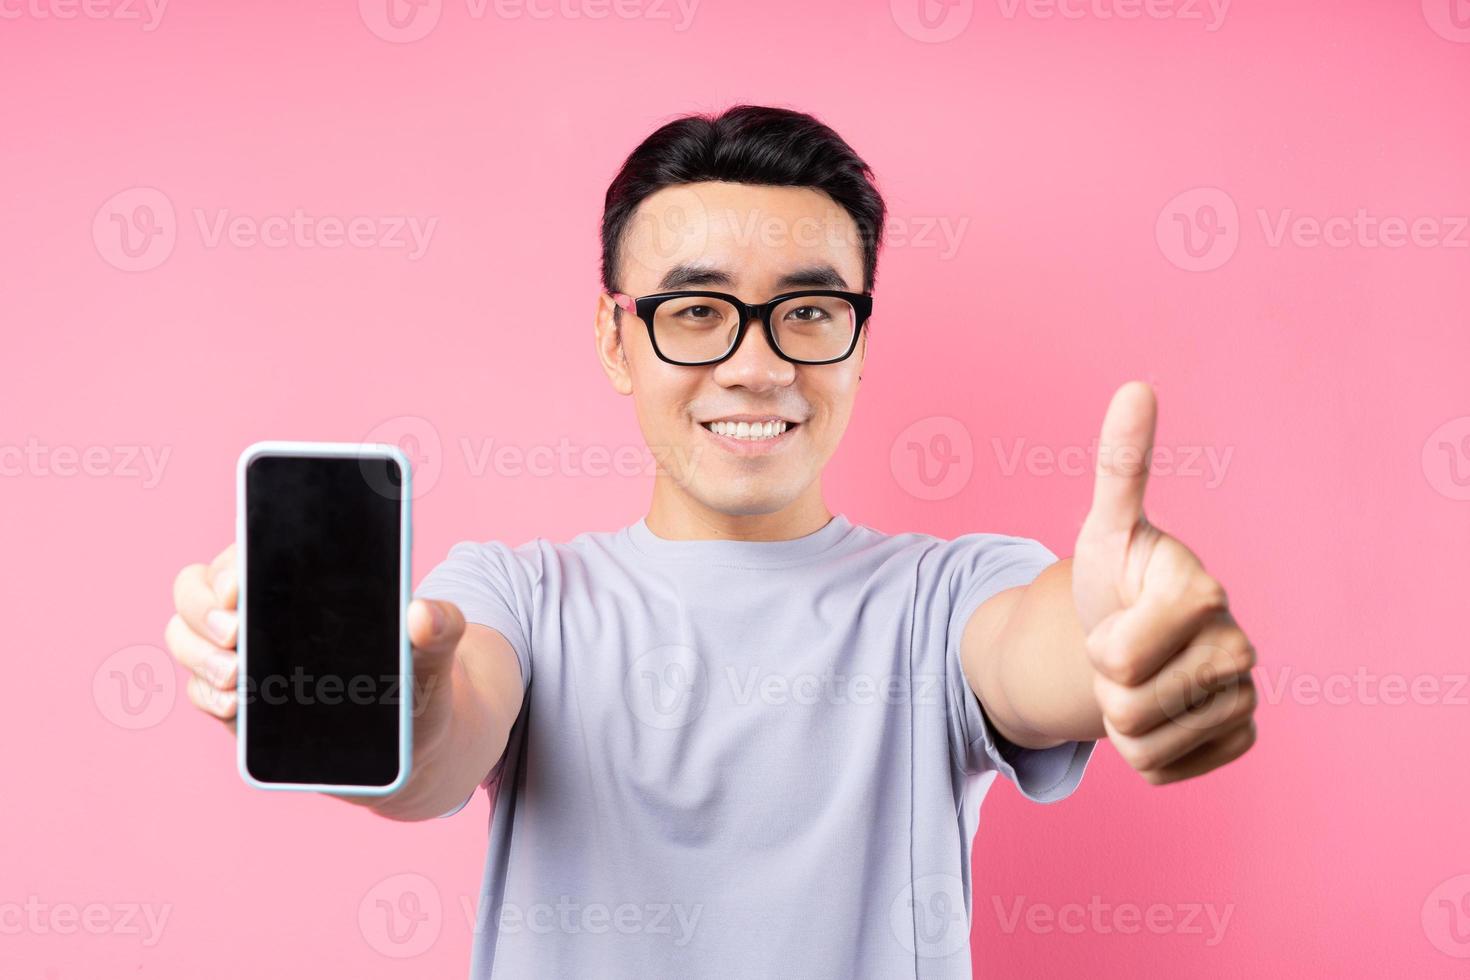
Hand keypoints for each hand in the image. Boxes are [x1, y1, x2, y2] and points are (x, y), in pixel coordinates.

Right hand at [166, 544, 465, 765]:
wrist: (413, 740)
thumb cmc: (420, 678)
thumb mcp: (437, 653)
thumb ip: (442, 628)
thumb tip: (424, 614)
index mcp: (301, 578)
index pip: (245, 551)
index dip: (232, 563)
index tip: (240, 587)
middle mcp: (260, 609)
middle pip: (195, 589)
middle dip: (202, 609)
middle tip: (235, 632)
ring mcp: (241, 654)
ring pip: (185, 636)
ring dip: (199, 653)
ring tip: (236, 677)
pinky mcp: (238, 701)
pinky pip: (198, 690)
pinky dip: (207, 695)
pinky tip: (234, 706)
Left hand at [1071, 382, 1257, 784]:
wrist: (1132, 631)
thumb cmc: (1116, 575)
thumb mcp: (1105, 526)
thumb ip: (1121, 464)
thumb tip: (1136, 387)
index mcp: (1201, 590)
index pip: (1116, 659)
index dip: (1099, 646)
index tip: (1114, 614)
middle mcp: (1239, 642)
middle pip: (1128, 709)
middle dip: (1105, 686)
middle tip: (1122, 651)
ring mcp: (1244, 694)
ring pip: (1144, 744)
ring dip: (1120, 721)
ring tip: (1136, 678)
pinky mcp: (1241, 736)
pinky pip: (1164, 771)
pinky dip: (1144, 752)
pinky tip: (1158, 710)